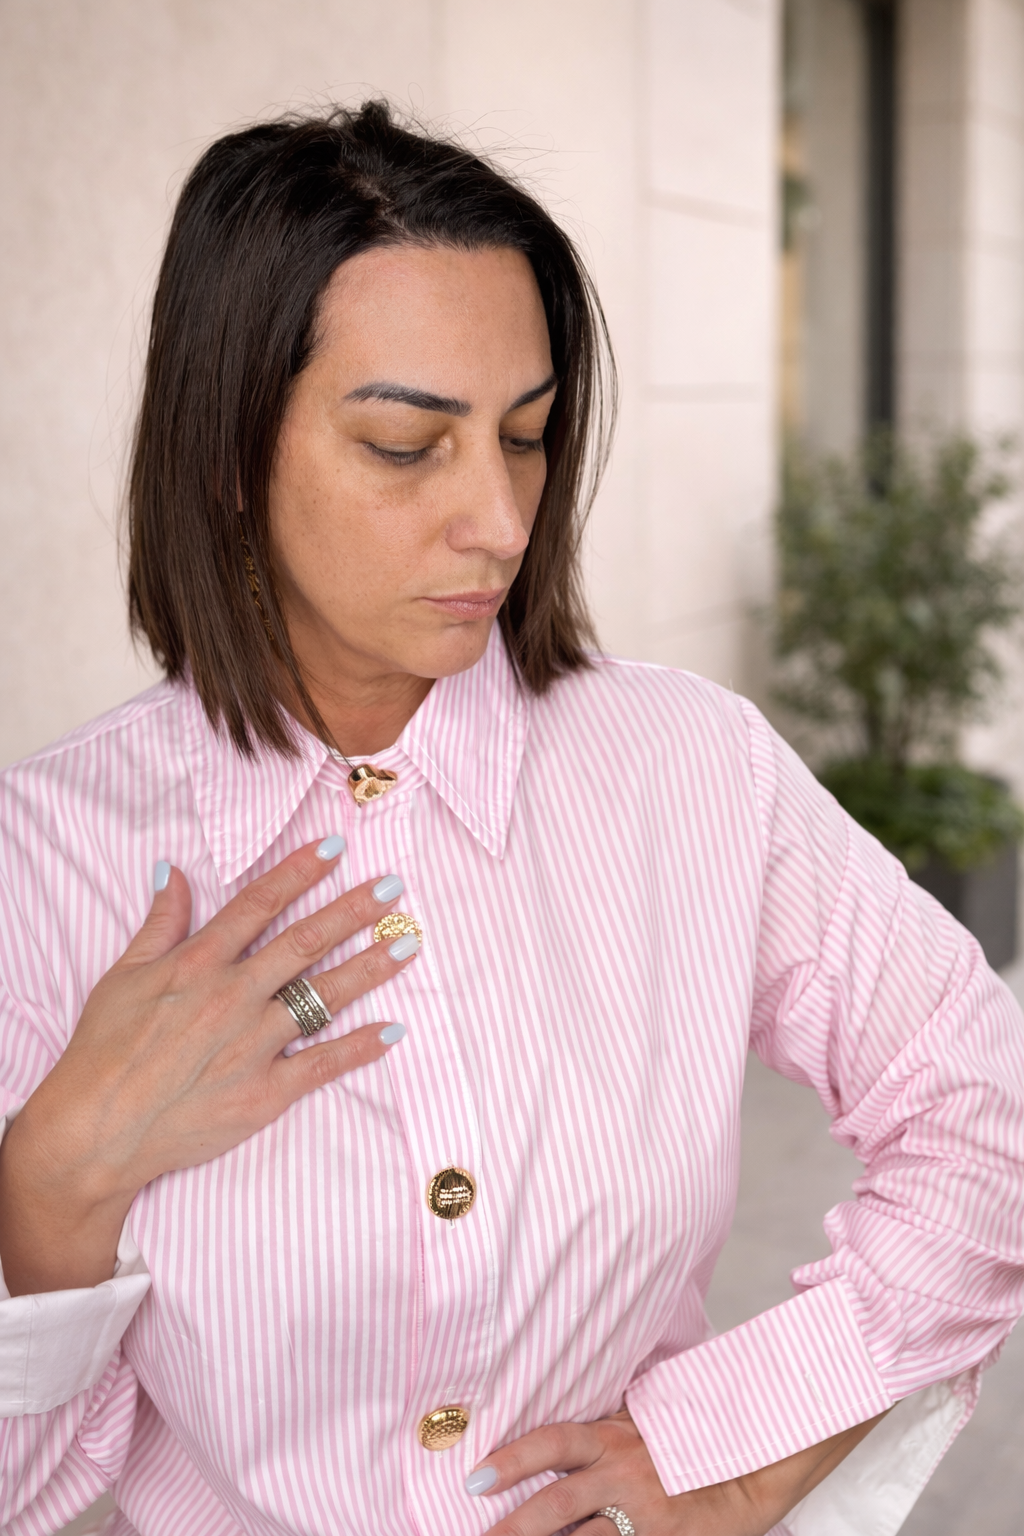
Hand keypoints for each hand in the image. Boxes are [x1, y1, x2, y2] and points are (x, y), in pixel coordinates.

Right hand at [0, 838, 413, 1294]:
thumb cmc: (102, 1052)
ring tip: (408, 944)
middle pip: (304, 942)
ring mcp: (252, 1045)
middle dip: (353, 911)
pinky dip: (360, 1047)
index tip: (335, 845)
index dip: (298, 871)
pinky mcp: (263, 1093)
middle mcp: (232, 996)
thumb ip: (159, 923)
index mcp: (198, 964)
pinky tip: (393, 1029)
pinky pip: (322, 1064)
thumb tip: (170, 870)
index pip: (258, 904)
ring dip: (370, 968)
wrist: (95, 1132)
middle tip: (393, 887)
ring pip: (323, 996)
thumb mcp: (122, 976)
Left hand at [469, 1407, 886, 1535]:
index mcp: (613, 1436)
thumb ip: (599, 1427)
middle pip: (556, 1502)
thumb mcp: (640, 1419)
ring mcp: (645, 1515)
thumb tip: (549, 1434)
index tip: (474, 1478)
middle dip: (513, 1526)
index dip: (513, 1459)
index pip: (552, 1442)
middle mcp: (623, 1473)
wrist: (756, 1461)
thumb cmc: (687, 1438)